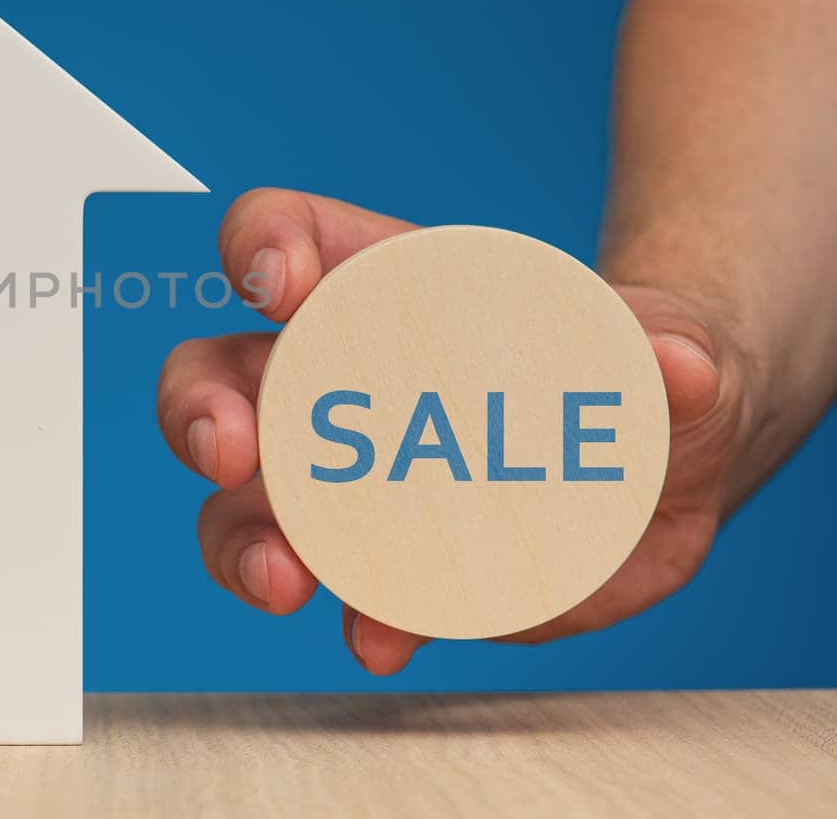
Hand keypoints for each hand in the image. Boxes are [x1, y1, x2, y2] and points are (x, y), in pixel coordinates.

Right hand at [156, 188, 750, 672]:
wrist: (667, 465)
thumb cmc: (634, 366)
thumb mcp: (666, 337)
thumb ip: (673, 343)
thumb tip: (677, 363)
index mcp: (383, 288)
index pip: (286, 239)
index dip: (260, 248)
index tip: (280, 286)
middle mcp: (336, 384)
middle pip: (219, 378)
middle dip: (199, 409)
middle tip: (231, 448)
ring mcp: (351, 485)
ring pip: (244, 504)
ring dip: (241, 537)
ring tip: (280, 576)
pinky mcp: (395, 570)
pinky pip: (346, 597)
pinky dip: (356, 619)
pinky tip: (381, 637)